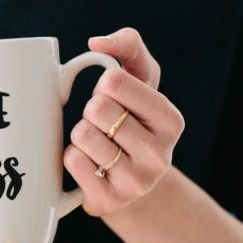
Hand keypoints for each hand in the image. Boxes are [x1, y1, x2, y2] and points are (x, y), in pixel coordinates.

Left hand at [63, 27, 185, 216]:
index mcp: (171, 120)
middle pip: (96, 109)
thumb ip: (128, 47)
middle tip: (103, 125)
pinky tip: (89, 164)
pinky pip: (72, 161)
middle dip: (90, 111)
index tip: (113, 99)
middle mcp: (160, 154)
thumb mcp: (139, 81)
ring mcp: (136, 182)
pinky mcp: (109, 201)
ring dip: (79, 135)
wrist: (130, 183)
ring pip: (82, 135)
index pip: (113, 82)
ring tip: (96, 145)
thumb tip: (97, 42)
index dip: (103, 86)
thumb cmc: (131, 120)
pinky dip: (71, 157)